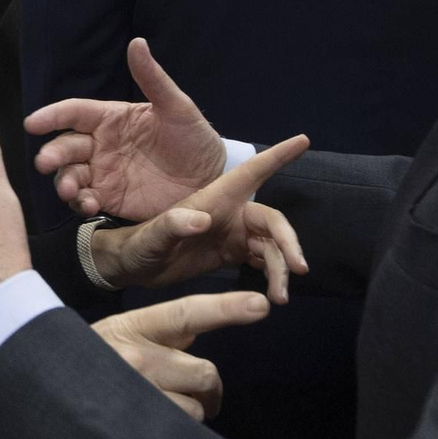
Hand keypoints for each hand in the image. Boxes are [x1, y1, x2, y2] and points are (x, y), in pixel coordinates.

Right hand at [25, 39, 227, 218]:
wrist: (212, 179)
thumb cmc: (194, 137)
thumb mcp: (177, 107)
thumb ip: (153, 78)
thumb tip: (137, 42)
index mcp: (111, 118)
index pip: (74, 113)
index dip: (53, 116)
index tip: (33, 123)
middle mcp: (100, 145)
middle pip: (66, 146)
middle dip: (52, 153)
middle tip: (45, 161)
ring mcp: (103, 173)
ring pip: (70, 175)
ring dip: (64, 181)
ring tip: (69, 190)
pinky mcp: (110, 199)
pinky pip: (86, 200)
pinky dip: (81, 203)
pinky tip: (87, 204)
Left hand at [90, 136, 310, 301]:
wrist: (133, 269)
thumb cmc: (139, 244)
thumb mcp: (152, 235)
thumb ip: (173, 224)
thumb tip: (202, 219)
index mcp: (216, 198)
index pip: (253, 171)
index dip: (278, 155)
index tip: (304, 140)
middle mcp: (230, 213)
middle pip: (272, 222)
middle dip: (288, 243)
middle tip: (299, 270)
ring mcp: (232, 234)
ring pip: (270, 246)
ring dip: (281, 268)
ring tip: (280, 298)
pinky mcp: (230, 254)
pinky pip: (261, 261)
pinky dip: (271, 274)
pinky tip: (273, 293)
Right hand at [92, 291, 271, 419]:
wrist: (43, 396)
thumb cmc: (88, 364)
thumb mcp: (119, 335)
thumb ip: (161, 332)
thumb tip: (199, 331)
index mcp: (134, 327)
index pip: (187, 314)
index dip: (226, 308)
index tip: (261, 304)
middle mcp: (136, 359)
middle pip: (205, 373)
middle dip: (209, 390)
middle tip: (200, 398)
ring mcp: (136, 396)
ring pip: (195, 408)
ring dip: (190, 414)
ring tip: (165, 415)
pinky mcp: (136, 429)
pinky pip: (180, 434)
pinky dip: (178, 436)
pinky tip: (156, 434)